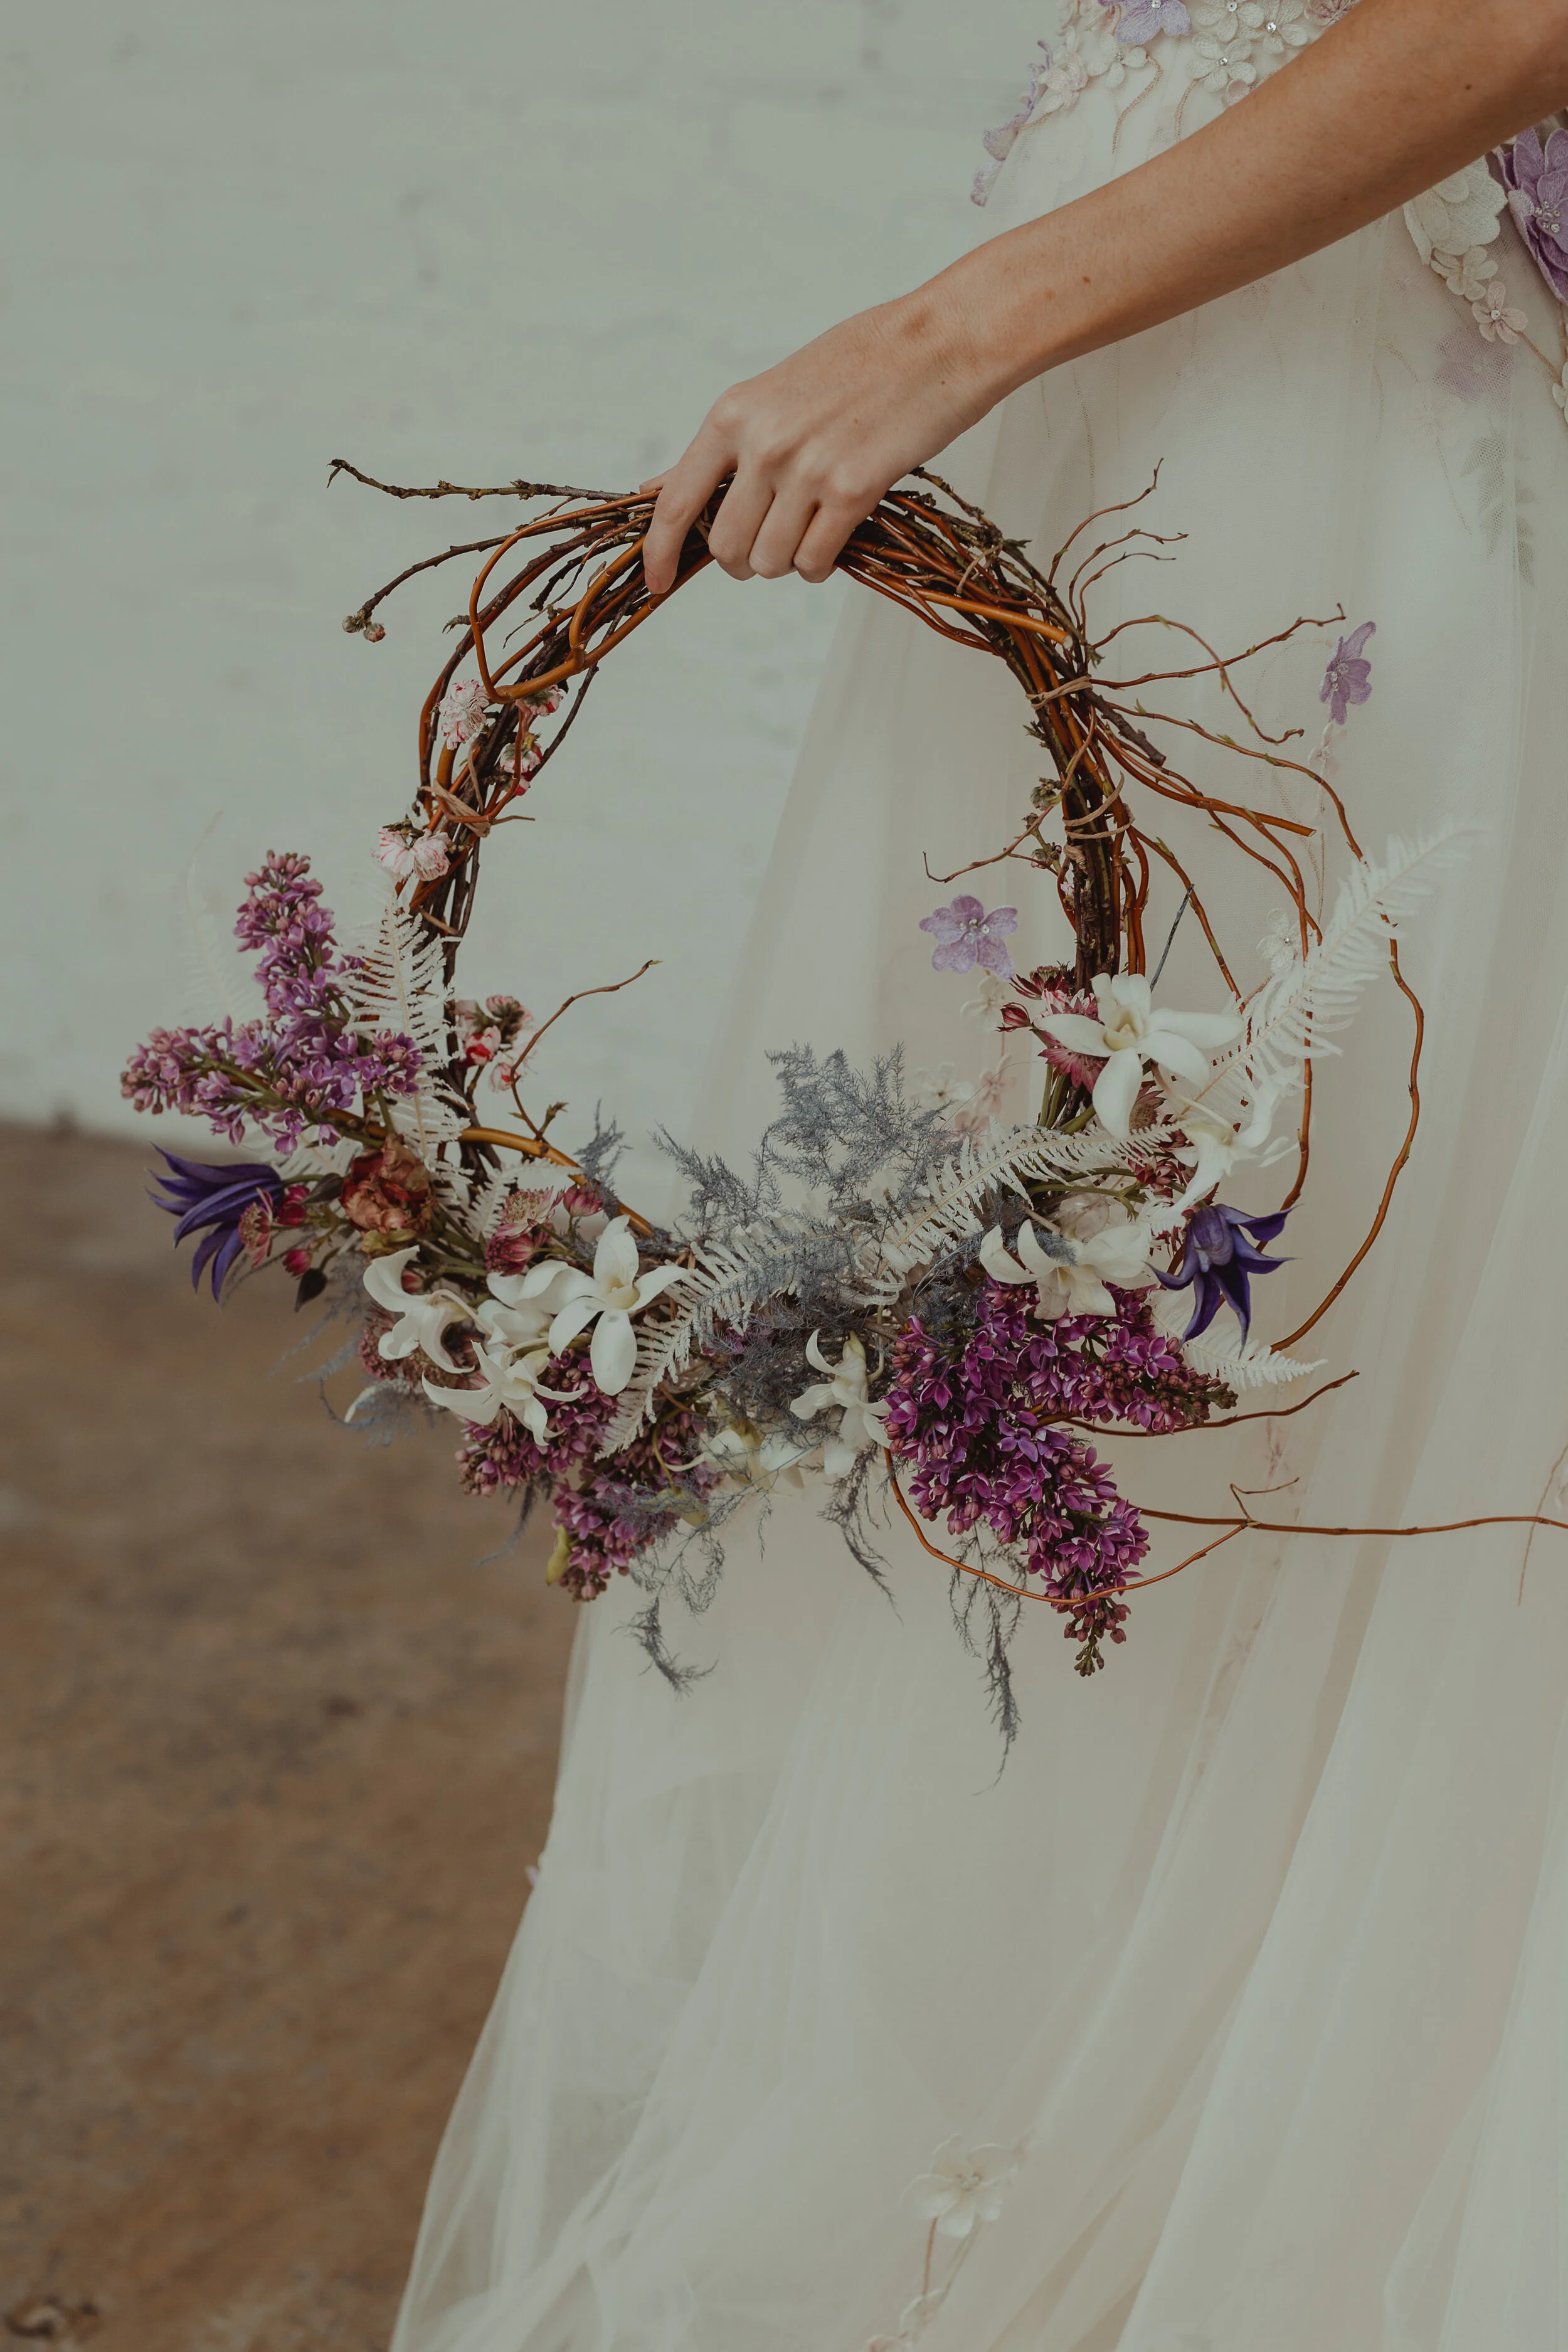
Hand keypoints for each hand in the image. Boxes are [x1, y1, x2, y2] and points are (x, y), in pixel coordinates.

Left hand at [641, 286, 991, 592]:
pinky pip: (814, 562)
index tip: (656, 581)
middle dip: (743, 562)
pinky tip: (834, 539)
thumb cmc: (859, 364)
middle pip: (725, 547)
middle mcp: (763, 444)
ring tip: (810, 534)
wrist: (939, 343)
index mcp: (734, 415)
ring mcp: (807, 469)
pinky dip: (820, 566)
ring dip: (787, 563)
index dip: (660, 552)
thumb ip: (719, 447)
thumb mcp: (771, 393)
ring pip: (769, 562)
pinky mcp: (853, 491)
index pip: (676, 502)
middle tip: (771, 546)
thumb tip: (657, 488)